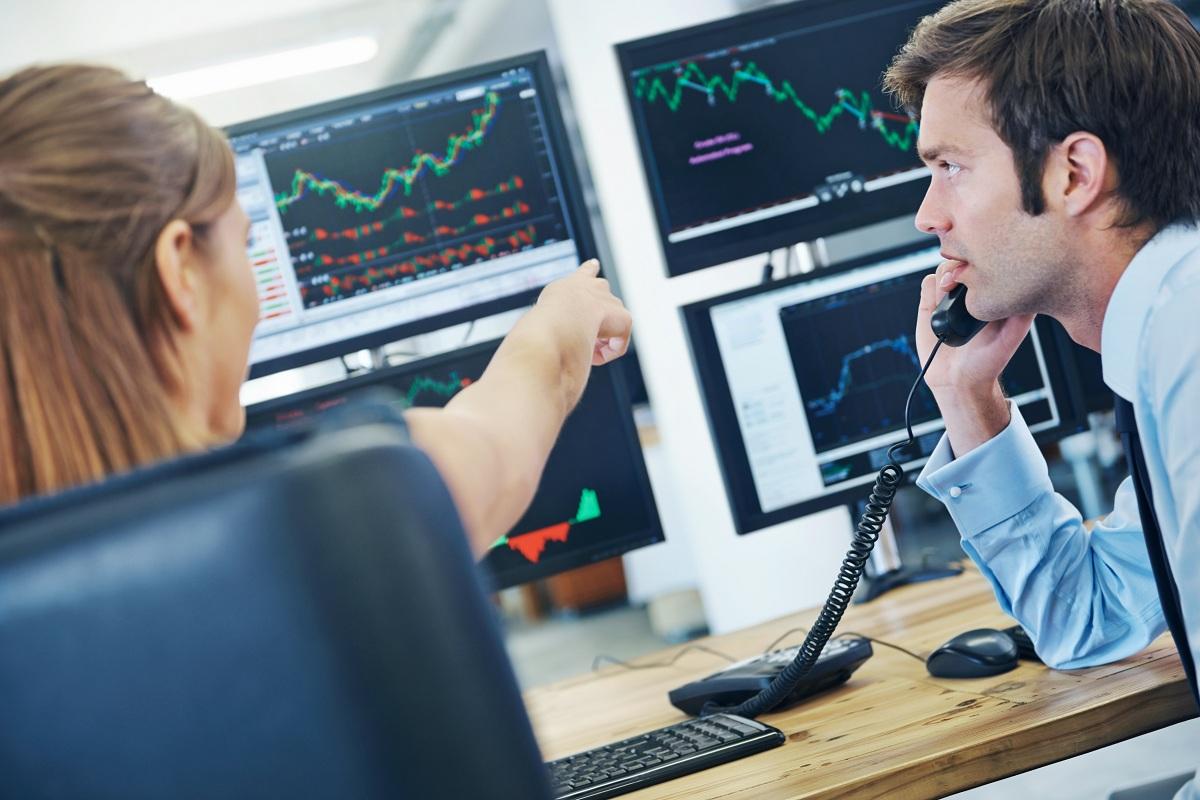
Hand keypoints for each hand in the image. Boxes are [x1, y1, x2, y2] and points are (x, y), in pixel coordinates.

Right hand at [538, 260, 632, 364]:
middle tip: (584, 332)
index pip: (585, 272)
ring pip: (610, 328)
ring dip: (596, 340)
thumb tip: (564, 341)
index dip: (590, 270)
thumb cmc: (545, 323)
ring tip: (578, 345)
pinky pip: (616, 346)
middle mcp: (595, 286)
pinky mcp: (623, 318)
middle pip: (604, 298)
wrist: (555, 324)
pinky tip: (590, 353)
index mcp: (574, 283)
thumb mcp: (544, 314)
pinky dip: (604, 354)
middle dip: (600, 315)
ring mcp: (611, 301)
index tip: (594, 263)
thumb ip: (554, 320)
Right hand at [916, 260, 1033, 401]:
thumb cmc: (987, 362)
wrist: (958, 380)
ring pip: (943, 268)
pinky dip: (929, 289)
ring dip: (942, 279)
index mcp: (992, 292)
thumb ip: (1021, 316)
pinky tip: (936, 306)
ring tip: (945, 298)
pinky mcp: (930, 305)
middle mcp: (971, 291)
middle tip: (955, 285)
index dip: (979, 263)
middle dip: (957, 267)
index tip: (977, 276)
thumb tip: (1028, 291)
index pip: (986, 261)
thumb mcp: (1011, 338)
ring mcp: (950, 296)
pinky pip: (926, 284)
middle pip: (962, 259)